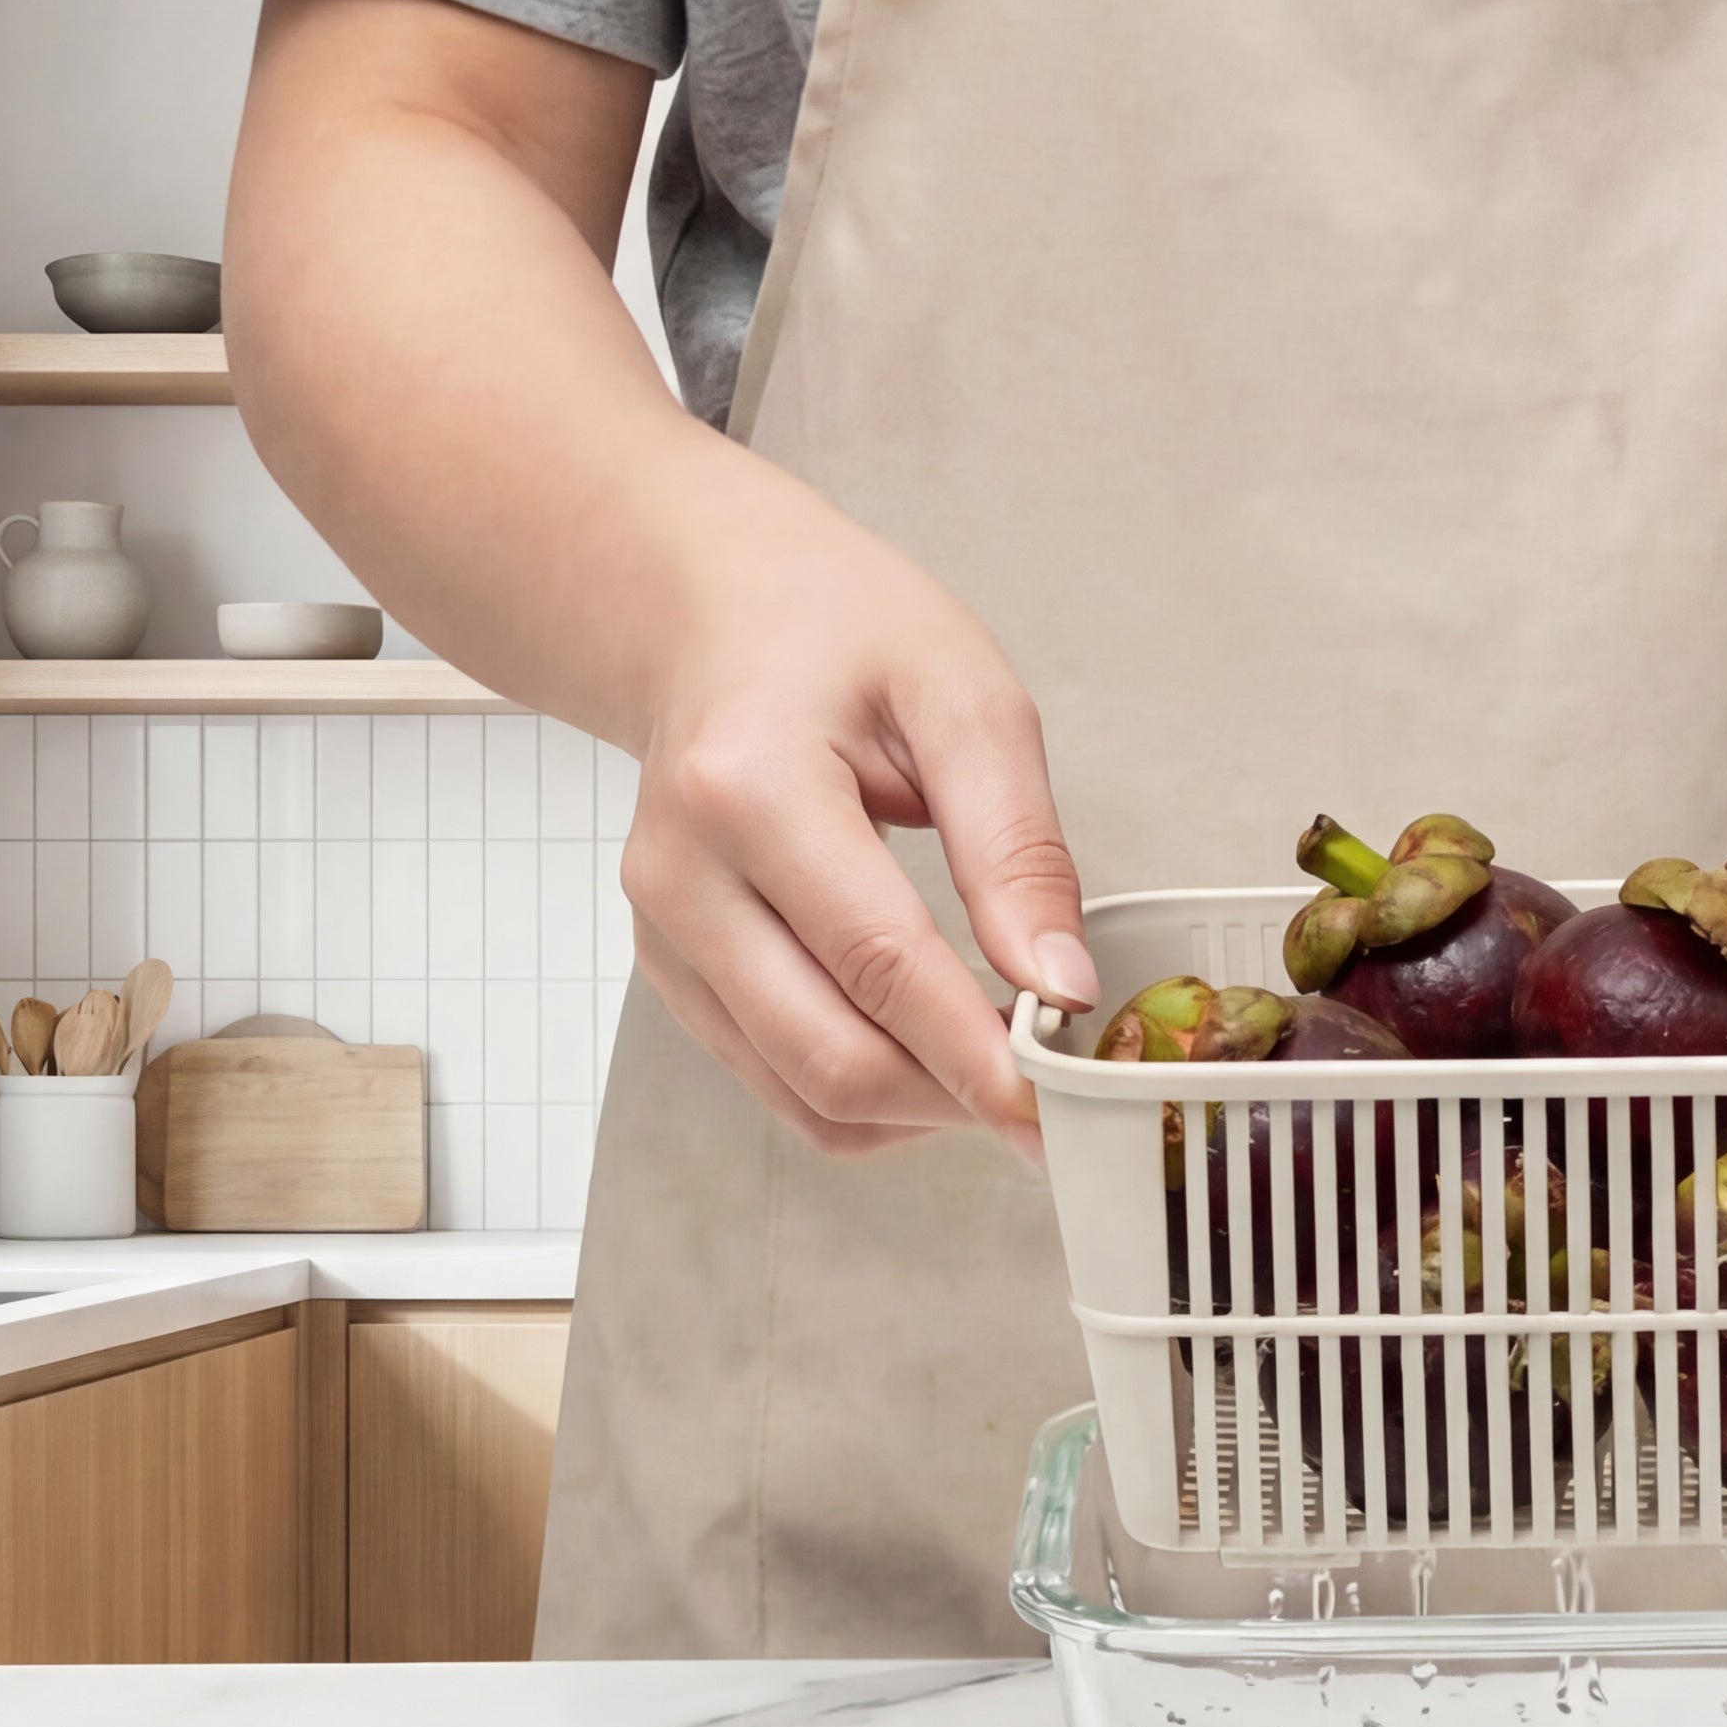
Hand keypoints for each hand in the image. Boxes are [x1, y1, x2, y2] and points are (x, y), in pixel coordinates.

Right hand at [617, 485, 1093, 1154]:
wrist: (709, 614)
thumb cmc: (834, 632)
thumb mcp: (962, 698)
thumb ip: (1016, 847)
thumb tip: (1060, 987)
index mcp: (748, 788)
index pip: (879, 965)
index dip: (974, 1058)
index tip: (1056, 1112)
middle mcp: (683, 876)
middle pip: (831, 1057)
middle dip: (954, 1098)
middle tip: (1050, 1093)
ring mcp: (665, 935)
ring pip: (805, 1094)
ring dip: (916, 1108)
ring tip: (994, 1061)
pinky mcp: (673, 974)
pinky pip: (779, 1085)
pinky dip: (868, 1098)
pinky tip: (927, 1050)